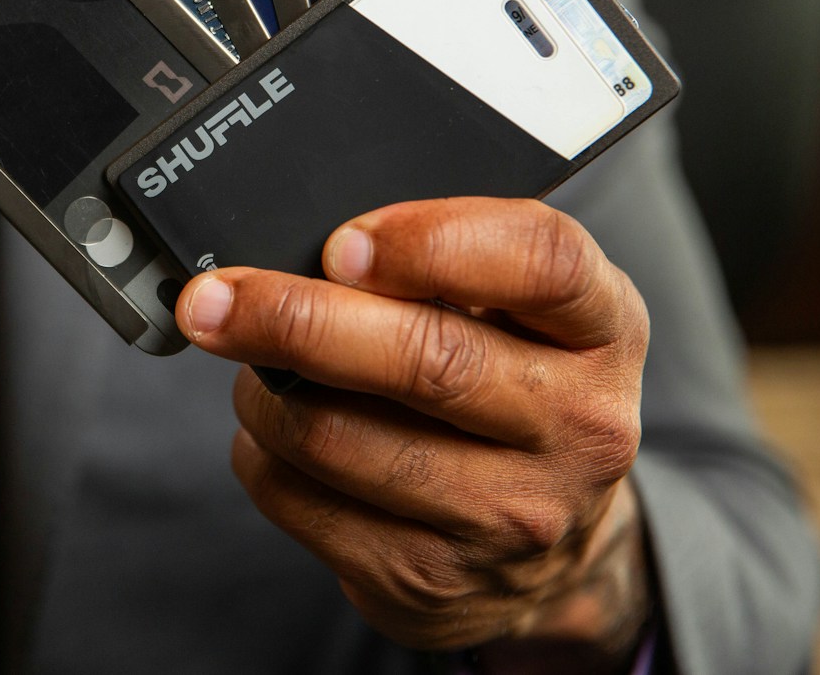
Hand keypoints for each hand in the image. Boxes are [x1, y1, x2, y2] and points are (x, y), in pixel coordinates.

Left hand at [176, 197, 653, 672]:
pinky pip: (300, 498)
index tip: (341, 243)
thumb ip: (446, 260)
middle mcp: (575, 427)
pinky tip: (277, 433)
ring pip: (338, 434)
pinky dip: (261, 452)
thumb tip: (305, 245)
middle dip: (295, 317)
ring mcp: (505, 514)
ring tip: (256, 364)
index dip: (431, 241)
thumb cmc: (518, 388)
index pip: (542, 260)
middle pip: (425, 358)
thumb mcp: (526, 308)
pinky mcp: (430, 578)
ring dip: (265, 388)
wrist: (554, 549)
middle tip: (217, 298)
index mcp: (602, 330)